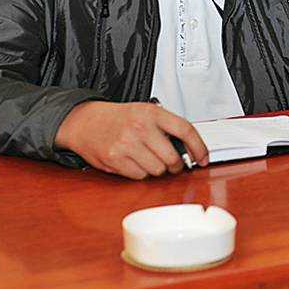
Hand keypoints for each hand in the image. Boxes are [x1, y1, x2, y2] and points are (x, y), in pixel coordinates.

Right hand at [55, 101, 208, 178]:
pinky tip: (134, 162)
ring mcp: (127, 144)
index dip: (199, 147)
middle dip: (176, 165)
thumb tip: (191, 149)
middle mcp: (140, 127)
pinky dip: (141, 173)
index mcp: (152, 112)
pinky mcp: (115, 159)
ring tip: (148, 159)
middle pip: (173, 157)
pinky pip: (140, 176)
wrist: (85, 122)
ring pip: (158, 170)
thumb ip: (167, 127)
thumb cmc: (119, 118)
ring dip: (157, 169)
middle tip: (173, 163)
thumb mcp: (145, 112)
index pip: (185, 130)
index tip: (203, 158)